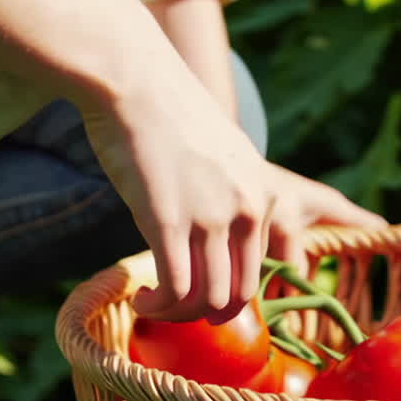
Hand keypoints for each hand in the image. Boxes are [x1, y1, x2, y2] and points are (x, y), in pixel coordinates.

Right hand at [80, 59, 384, 323]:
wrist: (137, 83)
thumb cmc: (168, 117)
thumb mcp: (220, 157)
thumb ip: (227, 196)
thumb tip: (212, 236)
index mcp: (263, 196)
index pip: (257, 273)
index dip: (224, 297)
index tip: (196, 295)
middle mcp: (245, 210)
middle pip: (236, 295)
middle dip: (204, 316)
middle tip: (174, 309)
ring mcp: (208, 217)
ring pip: (206, 299)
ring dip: (177, 315)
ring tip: (153, 305)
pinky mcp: (167, 221)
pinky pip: (174, 287)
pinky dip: (157, 306)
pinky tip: (142, 299)